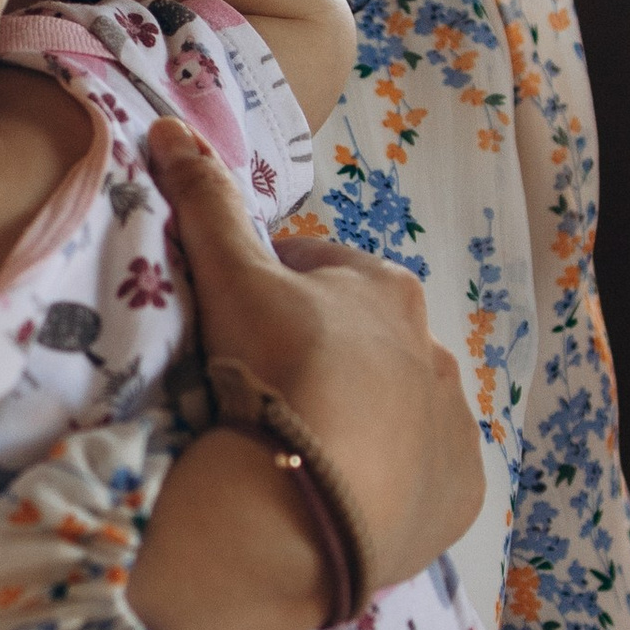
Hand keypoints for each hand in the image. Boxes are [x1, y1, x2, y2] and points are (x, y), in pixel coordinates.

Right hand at [151, 120, 483, 599]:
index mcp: (387, 290)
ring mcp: (452, 426)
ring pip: (398, 411)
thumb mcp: (230, 278)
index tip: (234, 325)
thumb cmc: (275, 368)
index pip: (321, 272)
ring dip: (358, 421)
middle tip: (263, 393)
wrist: (306, 501)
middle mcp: (436, 351)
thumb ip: (205, 204)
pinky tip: (338, 494)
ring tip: (299, 450)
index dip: (271, 291)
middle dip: (323, 358)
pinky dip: (387, 483)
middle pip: (366, 344)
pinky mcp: (459, 492)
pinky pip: (423, 479)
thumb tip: (170, 129)